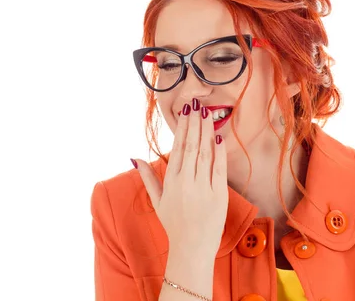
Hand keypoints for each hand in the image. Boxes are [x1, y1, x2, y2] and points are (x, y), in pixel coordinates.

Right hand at [133, 98, 228, 256]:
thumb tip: (134, 157)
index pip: (178, 148)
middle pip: (191, 146)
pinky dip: (219, 152)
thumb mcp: (157, 201)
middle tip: (197, 104)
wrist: (192, 249)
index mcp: (171, 182)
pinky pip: (219, 169)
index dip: (183, 128)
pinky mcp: (219, 195)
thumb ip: (147, 177)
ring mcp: (203, 188)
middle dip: (195, 124)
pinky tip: (219, 137)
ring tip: (208, 114)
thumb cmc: (174, 224)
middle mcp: (186, 182)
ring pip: (205, 153)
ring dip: (207, 132)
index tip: (186, 112)